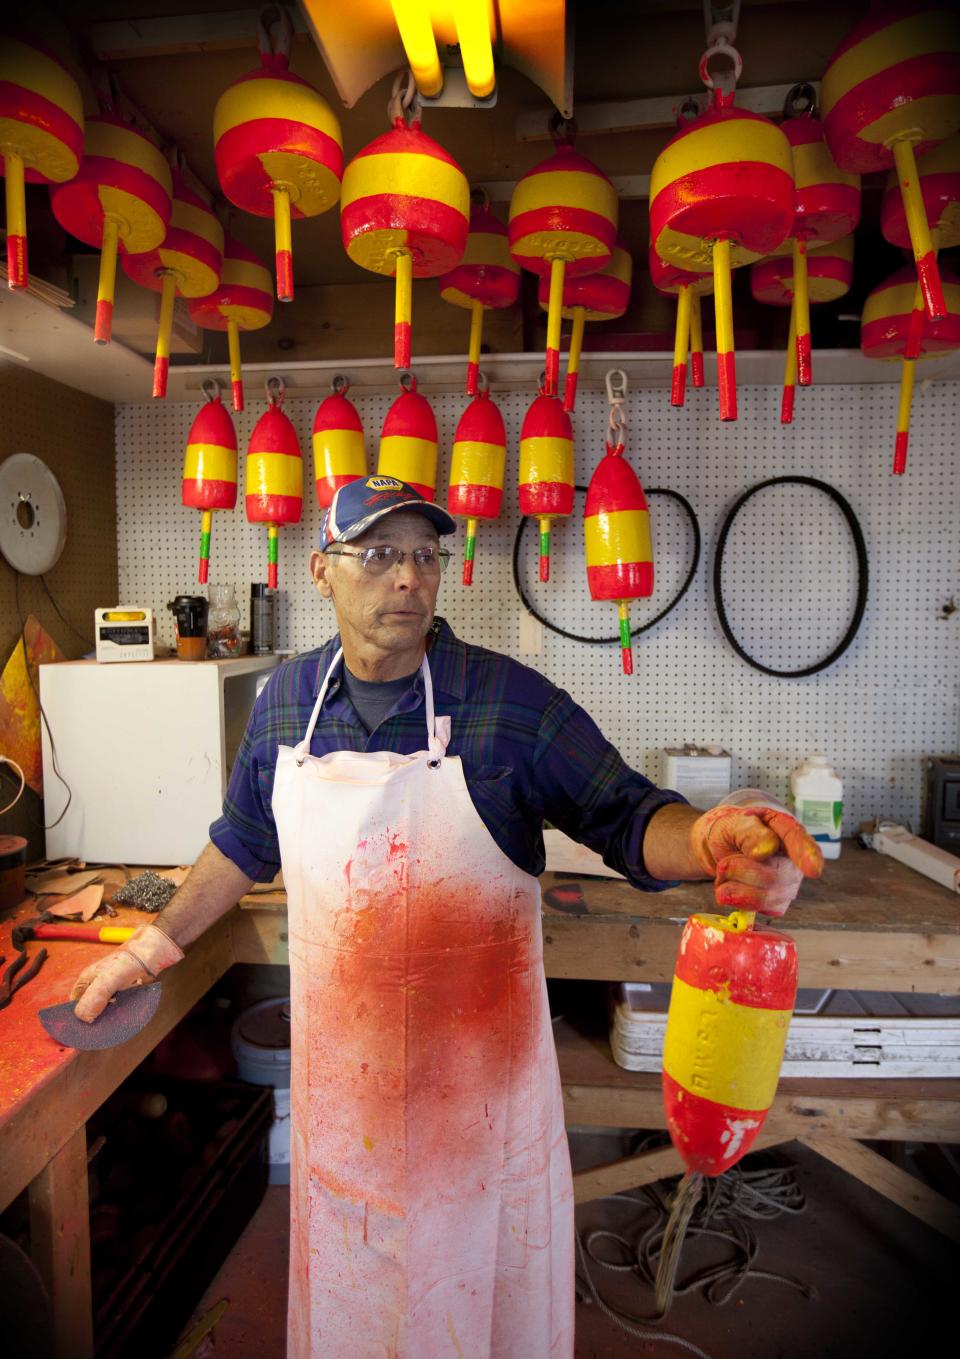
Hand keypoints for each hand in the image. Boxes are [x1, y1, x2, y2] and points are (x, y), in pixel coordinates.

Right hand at [70, 924, 183, 1022]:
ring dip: (110, 1016)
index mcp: (85, 981)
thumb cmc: (128, 961)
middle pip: (90, 1010)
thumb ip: (95, 997)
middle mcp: (95, 986)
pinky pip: (118, 1007)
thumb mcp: (107, 980)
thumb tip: (84, 1018)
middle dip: (96, 1018)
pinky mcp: (123, 993)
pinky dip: (121, 1012)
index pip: (73, 1005)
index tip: (83, 1031)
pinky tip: (126, 1012)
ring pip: (105, 1010)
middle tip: (105, 1024)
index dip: (76, 1018)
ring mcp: (109, 990)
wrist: (152, 953)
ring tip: (118, 1015)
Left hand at [690, 804, 822, 916]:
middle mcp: (794, 857)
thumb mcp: (733, 824)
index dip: (807, 856)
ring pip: (769, 897)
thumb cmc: (732, 832)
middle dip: (742, 871)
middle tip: (723, 864)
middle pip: (776, 876)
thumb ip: (748, 832)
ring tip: (725, 872)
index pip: (800, 842)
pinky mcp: (778, 902)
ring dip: (736, 887)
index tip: (812, 870)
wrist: (721, 849)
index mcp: (785, 829)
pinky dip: (738, 900)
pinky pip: (762, 909)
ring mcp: (789, 882)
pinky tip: (731, 887)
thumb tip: (767, 848)